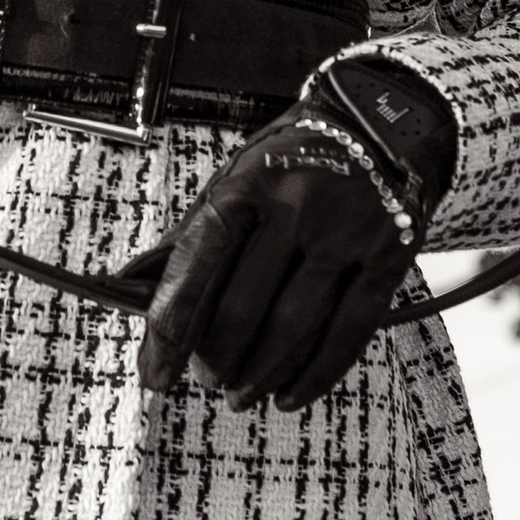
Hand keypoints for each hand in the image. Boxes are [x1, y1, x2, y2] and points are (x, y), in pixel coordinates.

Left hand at [121, 58, 454, 412]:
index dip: (171, 327)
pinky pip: (349, 332)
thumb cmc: (290, 159)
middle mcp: (299, 206)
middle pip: (247, 307)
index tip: (156, 373)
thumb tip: (130, 285)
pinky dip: (317, 375)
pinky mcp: (389, 257)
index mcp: (249, 184)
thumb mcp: (236, 177)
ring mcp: (348, 233)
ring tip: (239, 395)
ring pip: (296, 327)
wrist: (381, 123)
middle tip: (205, 380)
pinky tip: (290, 396)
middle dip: (217, 358)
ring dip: (260, 374)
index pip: (198, 265)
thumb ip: (193, 232)